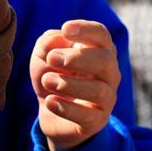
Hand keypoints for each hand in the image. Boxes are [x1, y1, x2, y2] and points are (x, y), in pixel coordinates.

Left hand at [30, 20, 120, 150]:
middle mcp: (108, 72)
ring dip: (69, 84)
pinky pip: (88, 116)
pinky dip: (67, 108)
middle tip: (52, 59)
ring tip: (47, 80)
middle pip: (106, 60)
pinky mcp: (97, 121)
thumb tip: (58, 39)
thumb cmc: (51, 74)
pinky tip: (50, 101)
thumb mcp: (43, 56)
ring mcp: (106, 98)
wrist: (50, 109)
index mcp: (97, 50)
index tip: (66, 29)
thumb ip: (48, 43)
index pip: (102, 35)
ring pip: (99, 90)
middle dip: (78, 58)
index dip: (87, 30)